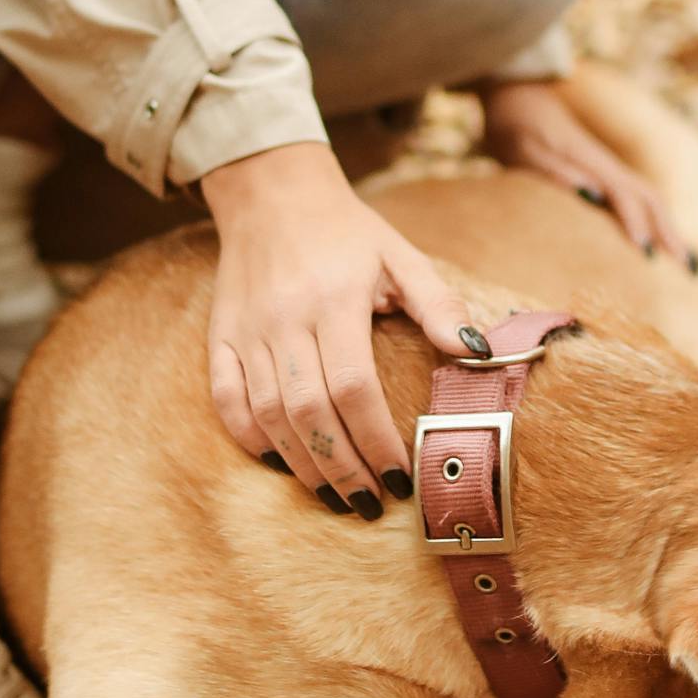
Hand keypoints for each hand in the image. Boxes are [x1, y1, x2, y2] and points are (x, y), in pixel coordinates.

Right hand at [203, 142, 482, 511]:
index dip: (376, 441)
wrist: (272, 193)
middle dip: (343, 469)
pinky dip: (249, 438)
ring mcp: (247, 331)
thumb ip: (439, 306)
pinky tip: (280, 463)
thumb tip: (479, 354)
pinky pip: (225, 399)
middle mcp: (285, 320)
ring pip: (269, 415)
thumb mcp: (400, 256)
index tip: (401, 478)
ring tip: (335, 497)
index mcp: (334, 301)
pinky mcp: (219, 336)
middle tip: (370, 504)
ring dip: (303, 466)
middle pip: (310, 413)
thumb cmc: (347, 231)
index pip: (354, 388)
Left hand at [477, 79, 687, 259]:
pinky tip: (656, 243)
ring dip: (669, 230)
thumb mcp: (524, 150)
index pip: (625, 195)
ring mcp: (608, 169)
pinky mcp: (602, 174)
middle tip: (691, 270)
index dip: (637, 224)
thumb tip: (592, 195)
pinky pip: (637, 200)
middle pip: (651, 199)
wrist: (517, 98)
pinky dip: (654, 222)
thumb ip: (554, 171)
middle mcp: (607, 166)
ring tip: (687, 264)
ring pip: (649, 200)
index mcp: (591, 161)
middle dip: (671, 233)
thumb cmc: (515, 127)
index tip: (647, 256)